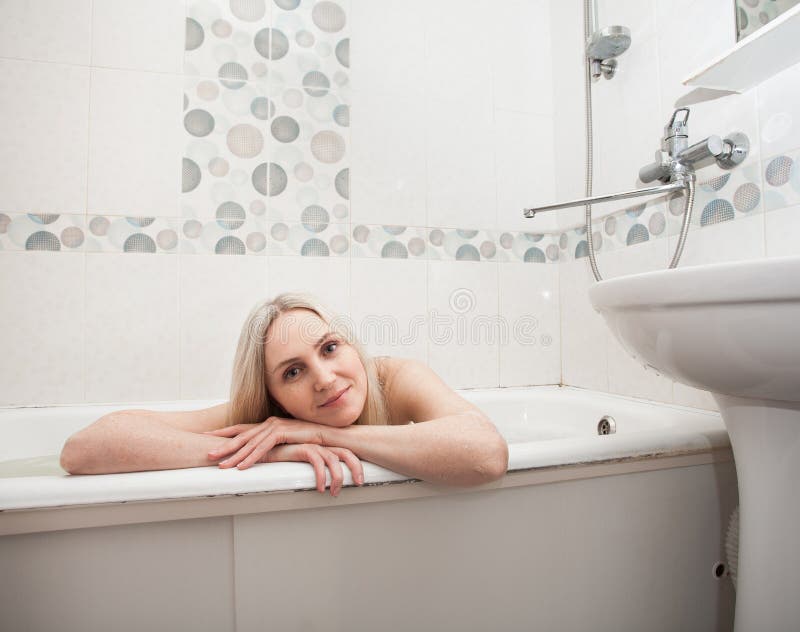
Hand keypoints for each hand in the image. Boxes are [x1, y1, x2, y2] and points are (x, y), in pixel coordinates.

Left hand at [204, 417, 329, 470]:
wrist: (331, 435)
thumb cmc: (312, 440)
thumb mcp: (289, 442)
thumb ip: (275, 445)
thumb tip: (264, 454)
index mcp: (268, 424)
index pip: (242, 429)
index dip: (224, 433)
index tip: (207, 436)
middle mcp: (269, 423)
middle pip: (242, 436)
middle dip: (223, 445)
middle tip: (207, 454)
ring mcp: (276, 426)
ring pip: (250, 443)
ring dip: (234, 455)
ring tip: (222, 466)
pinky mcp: (284, 432)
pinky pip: (264, 448)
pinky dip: (252, 457)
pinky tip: (243, 466)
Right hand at [262, 444, 363, 495]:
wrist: (263, 445)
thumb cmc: (282, 454)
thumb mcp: (302, 461)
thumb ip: (314, 467)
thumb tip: (327, 483)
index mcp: (324, 445)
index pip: (346, 452)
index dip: (356, 465)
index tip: (360, 480)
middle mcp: (320, 443)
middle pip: (346, 452)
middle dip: (356, 467)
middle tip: (359, 483)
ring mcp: (311, 443)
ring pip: (333, 459)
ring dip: (337, 477)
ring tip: (334, 492)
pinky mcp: (301, 446)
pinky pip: (317, 461)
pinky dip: (321, 475)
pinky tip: (319, 488)